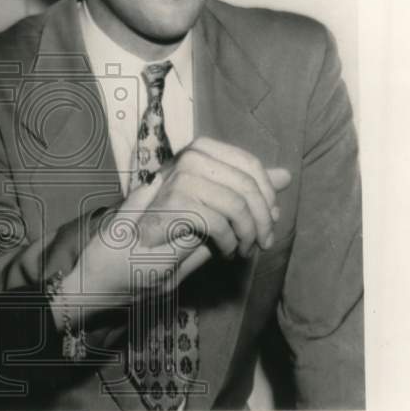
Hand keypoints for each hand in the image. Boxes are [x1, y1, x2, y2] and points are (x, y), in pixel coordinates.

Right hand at [145, 137, 290, 259]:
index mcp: (199, 154)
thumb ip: (246, 192)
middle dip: (263, 218)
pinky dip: (229, 242)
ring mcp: (177, 180)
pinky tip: (225, 252)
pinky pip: (218, 221)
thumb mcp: (216, 210)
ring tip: (243, 250)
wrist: (125, 255)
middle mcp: (188, 159)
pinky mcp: (172, 204)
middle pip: (246, 183)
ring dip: (247, 234)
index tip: (270, 220)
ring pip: (236, 203)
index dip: (266, 193)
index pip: (248, 163)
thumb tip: (284, 175)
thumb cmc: (170, 233)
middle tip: (263, 243)